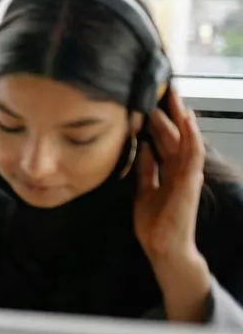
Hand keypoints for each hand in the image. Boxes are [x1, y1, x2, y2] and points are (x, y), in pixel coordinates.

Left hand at [133, 90, 211, 321]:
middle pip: (174, 134)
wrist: (163, 246)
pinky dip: (191, 135)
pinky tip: (188, 119)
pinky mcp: (190, 180)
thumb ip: (145, 170)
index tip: (149, 100)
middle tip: (163, 88)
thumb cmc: (155, 222)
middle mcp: (180, 168)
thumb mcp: (144, 190)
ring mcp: (187, 173)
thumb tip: (141, 148)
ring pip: (185, 138)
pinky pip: (193, 154)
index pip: (164, 139)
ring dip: (181, 117)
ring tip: (176, 96)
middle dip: (169, 112)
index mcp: (168, 170)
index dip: (158, 120)